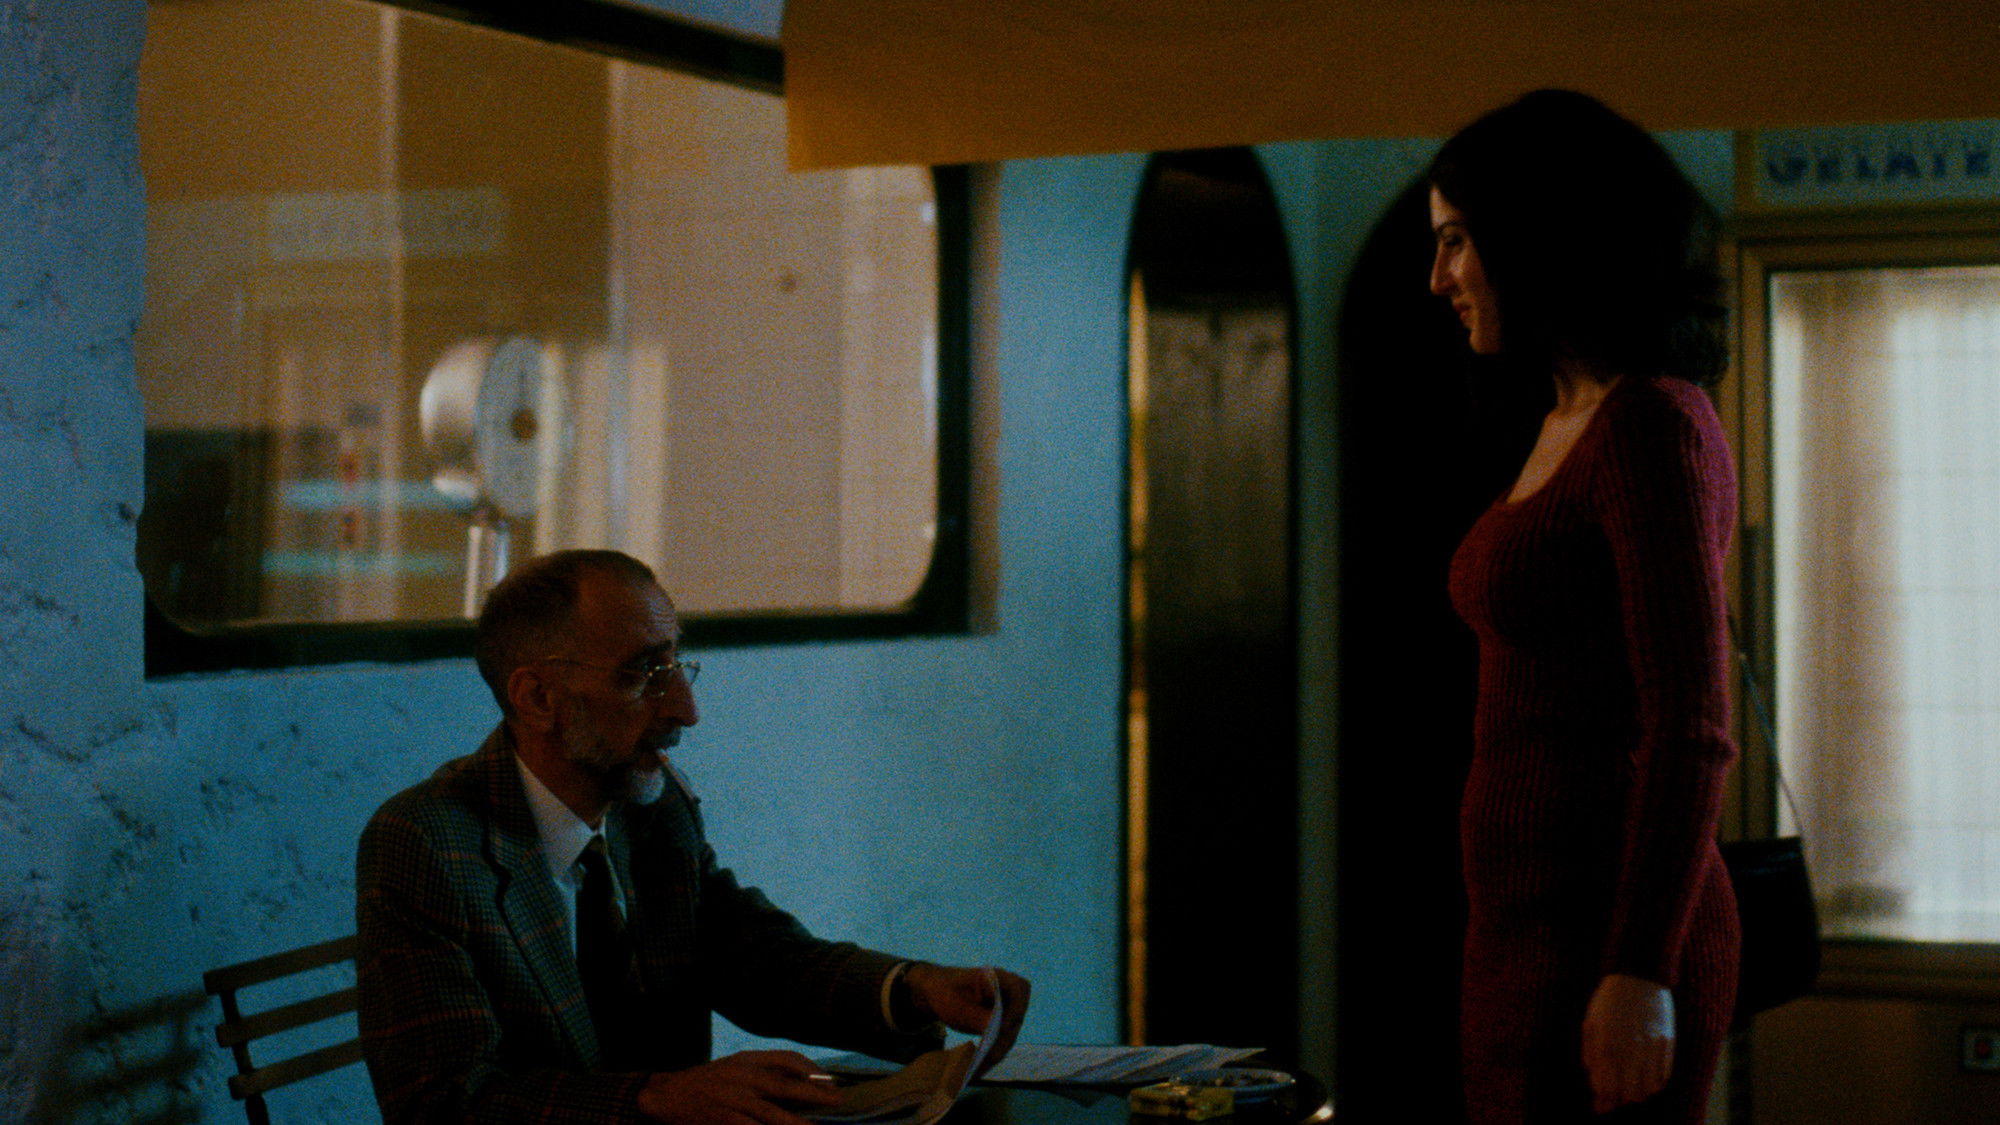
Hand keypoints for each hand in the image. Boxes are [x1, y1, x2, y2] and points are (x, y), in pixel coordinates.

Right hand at [637, 1050, 842, 1124]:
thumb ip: (765, 1070)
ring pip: (773, 1115)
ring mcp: (734, 1101)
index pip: (787, 1058)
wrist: (667, 1096)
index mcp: (747, 1060)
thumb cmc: (708, 1082)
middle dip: (815, 1094)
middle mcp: (743, 1077)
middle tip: (838, 1100)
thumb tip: (804, 1079)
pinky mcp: (724, 1121)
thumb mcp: (736, 1067)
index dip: (811, 1069)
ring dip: (797, 1123)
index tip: (830, 1080)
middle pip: (786, 1085)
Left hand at [903, 962, 1031, 1073]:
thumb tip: (995, 1031)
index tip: (1003, 1028)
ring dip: (998, 1050)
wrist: (937, 992)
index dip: (1015, 1009)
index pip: (1018, 990)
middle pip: (1016, 1016)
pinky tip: (980, 1067)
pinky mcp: (1002, 1023)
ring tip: (980, 1069)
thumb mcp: (956, 1004)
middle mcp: (1007, 992)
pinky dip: (992, 1052)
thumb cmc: (945, 991)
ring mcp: (1007, 1008)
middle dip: (1004, 1039)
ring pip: (1010, 1032)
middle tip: (989, 1058)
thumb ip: (977, 1015)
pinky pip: (1002, 1039)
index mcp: (997, 977)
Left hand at [1580, 973, 1674, 1113]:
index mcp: (1606, 1045)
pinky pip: (1665, 1076)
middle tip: (1615, 1096)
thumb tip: (1593, 1079)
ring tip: (1631, 1087)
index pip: (1606, 1088)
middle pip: (1628, 1094)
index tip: (1600, 1103)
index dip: (1603, 1100)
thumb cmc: (1608, 1001)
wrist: (1637, 975)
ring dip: (1638, 1093)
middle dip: (1619, 1099)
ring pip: (1648, 1090)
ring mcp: (1651, 1047)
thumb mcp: (1590, 1024)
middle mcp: (1630, 1049)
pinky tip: (1647, 1080)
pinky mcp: (1668, 1042)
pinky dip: (1656, 1084)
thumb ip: (1590, 1054)